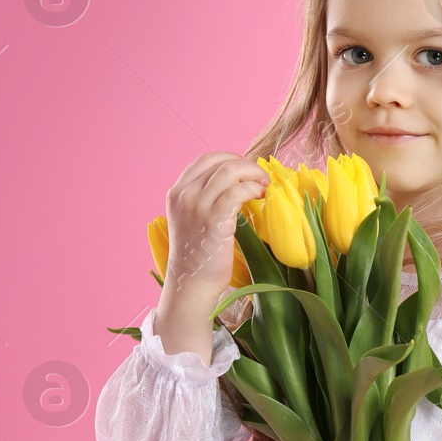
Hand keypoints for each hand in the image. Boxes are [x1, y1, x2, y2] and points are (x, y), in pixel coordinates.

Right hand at [160, 151, 269, 308]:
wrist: (191, 282)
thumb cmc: (199, 253)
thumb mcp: (193, 218)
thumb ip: (204, 197)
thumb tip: (236, 179)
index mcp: (177, 192)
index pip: (206, 159)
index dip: (231, 158)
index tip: (247, 169)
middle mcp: (184, 195)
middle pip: (222, 163)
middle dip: (248, 166)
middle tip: (262, 178)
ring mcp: (197, 206)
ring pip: (231, 171)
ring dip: (254, 174)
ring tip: (264, 186)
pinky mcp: (214, 219)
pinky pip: (238, 191)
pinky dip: (253, 188)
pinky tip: (261, 196)